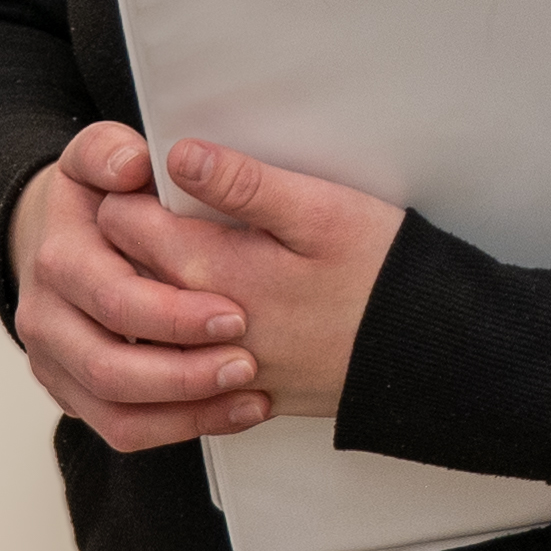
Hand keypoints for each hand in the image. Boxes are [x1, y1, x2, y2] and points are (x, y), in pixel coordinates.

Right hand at [6, 126, 269, 452]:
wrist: (56, 238)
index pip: (114, 299)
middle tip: (248, 362)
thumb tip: (132, 167)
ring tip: (249, 394)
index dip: (174, 315)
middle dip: (185, 372)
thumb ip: (111, 151)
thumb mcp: (98, 157)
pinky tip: (234, 411)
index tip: (234, 314)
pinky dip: (181, 429)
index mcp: (59, 260)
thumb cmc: (95, 198)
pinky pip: (122, 430)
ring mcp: (56, 363)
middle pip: (110, 368)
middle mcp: (47, 319)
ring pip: (115, 413)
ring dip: (187, 412)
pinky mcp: (74, 394)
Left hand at [87, 140, 399, 421]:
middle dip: (127, 239)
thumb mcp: (321, 211)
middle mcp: (197, 329)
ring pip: (145, 327)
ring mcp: (215, 368)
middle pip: (123, 274)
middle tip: (156, 209)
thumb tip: (180, 156)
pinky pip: (177, 369)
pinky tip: (199, 315)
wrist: (428, 356)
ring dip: (145, 292)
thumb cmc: (382, 277)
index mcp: (211, 271)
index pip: (122, 222)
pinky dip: (173, 341)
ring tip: (177, 259)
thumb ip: (244, 185)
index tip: (148, 175)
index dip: (129, 189)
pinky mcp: (238, 393)